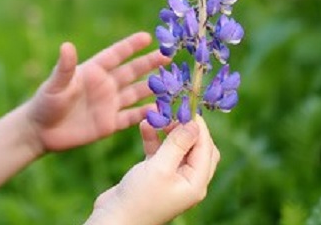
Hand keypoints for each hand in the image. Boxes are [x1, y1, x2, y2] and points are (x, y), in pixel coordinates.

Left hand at [25, 32, 168, 153]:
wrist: (41, 131)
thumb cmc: (45, 102)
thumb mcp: (56, 84)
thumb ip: (65, 67)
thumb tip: (67, 46)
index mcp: (93, 71)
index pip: (116, 55)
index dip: (131, 46)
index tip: (148, 36)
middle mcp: (104, 85)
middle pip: (132, 72)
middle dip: (150, 64)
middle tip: (168, 56)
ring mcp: (108, 104)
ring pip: (136, 93)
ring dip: (152, 88)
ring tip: (172, 83)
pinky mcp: (109, 124)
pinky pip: (132, 117)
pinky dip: (146, 115)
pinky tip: (161, 111)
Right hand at [86, 117, 220, 224]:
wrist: (115, 219)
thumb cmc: (139, 197)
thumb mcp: (160, 167)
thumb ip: (178, 144)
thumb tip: (195, 124)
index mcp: (196, 183)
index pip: (206, 148)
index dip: (198, 126)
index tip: (187, 106)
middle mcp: (188, 181)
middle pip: (197, 148)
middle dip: (186, 128)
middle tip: (174, 112)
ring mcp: (172, 178)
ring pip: (177, 148)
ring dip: (168, 131)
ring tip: (156, 115)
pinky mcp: (156, 175)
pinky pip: (161, 153)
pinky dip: (155, 139)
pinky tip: (145, 126)